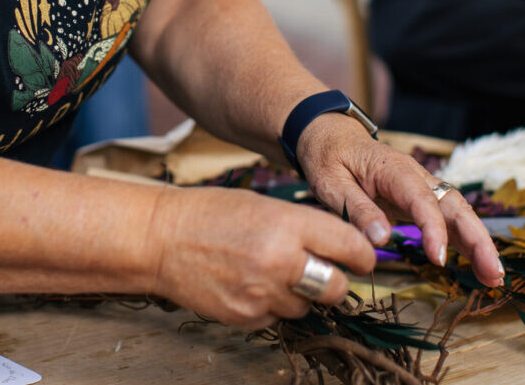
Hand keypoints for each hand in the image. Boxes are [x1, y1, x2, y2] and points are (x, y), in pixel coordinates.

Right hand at [148, 185, 375, 329]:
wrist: (162, 238)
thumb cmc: (211, 213)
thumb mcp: (264, 205)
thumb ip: (303, 226)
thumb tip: (339, 246)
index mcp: (286, 225)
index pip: (350, 247)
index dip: (361, 254)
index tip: (361, 256)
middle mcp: (279, 261)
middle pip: (337, 287)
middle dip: (334, 279)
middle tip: (321, 268)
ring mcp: (263, 294)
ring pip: (307, 306)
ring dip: (300, 293)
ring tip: (271, 270)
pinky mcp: (248, 318)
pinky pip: (278, 317)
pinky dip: (273, 304)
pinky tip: (250, 282)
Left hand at [297, 114, 503, 288]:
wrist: (327, 134)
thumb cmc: (327, 156)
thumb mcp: (331, 182)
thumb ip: (356, 209)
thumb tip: (381, 239)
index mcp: (393, 169)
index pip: (422, 200)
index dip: (434, 230)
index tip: (438, 258)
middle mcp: (414, 175)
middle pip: (454, 204)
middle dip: (477, 238)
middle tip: (492, 273)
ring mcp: (418, 184)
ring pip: (456, 211)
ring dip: (477, 241)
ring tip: (493, 277)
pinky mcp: (416, 196)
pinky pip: (445, 215)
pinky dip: (463, 238)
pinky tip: (475, 262)